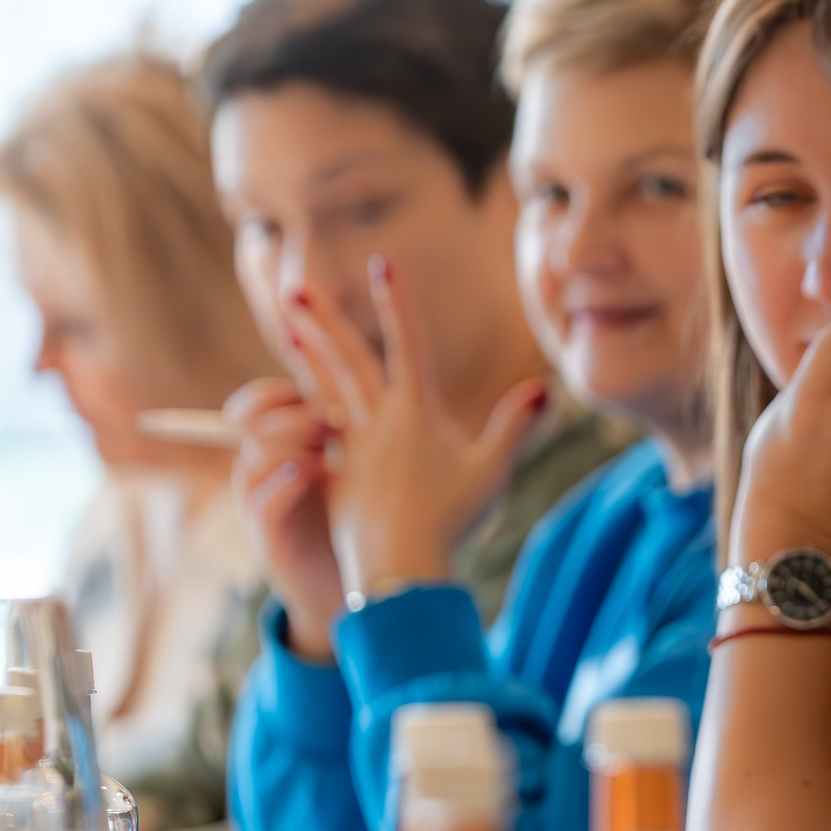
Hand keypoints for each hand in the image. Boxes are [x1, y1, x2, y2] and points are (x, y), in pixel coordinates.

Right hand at [228, 376, 346, 661]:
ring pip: (253, 457)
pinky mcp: (269, 537)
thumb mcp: (362, 469)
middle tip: (324, 417)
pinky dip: (284, 482)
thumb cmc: (362, 522)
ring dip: (286, 442)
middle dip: (284, 411)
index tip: (315, 381)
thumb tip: (385, 377)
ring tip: (322, 444)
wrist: (359, 589)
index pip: (264, 402)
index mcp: (289, 449)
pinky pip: (261, 501)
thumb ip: (359, 428)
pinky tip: (313, 471)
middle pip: (250, 422)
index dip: (279, 386)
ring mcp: (263, 504)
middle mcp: (269, 472)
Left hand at [284, 259, 547, 601]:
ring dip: (307, 354)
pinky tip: (291, 401)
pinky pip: (318, 435)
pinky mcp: (338, 476)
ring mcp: (353, 450)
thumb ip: (514, 427)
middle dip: (327, 321)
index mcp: (415, 413)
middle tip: (295, 289)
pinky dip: (305, 411)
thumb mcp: (492, 472)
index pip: (408, 344)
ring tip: (288, 325)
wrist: (400, 567)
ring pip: (325, 389)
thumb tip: (543, 387)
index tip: (383, 264)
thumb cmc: (451, 520)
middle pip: (349, 361)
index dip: (397, 301)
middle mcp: (378, 423)